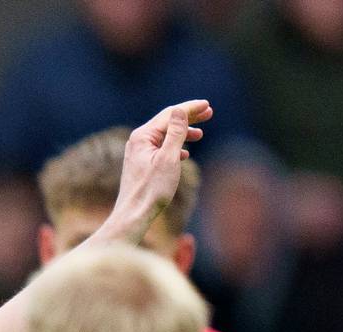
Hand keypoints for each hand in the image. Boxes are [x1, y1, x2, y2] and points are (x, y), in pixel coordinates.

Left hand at [103, 99, 212, 240]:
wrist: (133, 215)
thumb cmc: (151, 190)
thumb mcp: (168, 158)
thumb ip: (176, 133)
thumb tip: (180, 110)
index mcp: (143, 136)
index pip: (170, 114)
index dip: (190, 108)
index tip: (208, 105)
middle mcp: (138, 141)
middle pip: (167, 122)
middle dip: (189, 117)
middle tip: (209, 113)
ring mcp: (138, 153)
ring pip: (164, 136)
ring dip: (184, 133)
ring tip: (200, 135)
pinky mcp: (141, 165)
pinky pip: (160, 149)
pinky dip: (175, 147)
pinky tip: (185, 154)